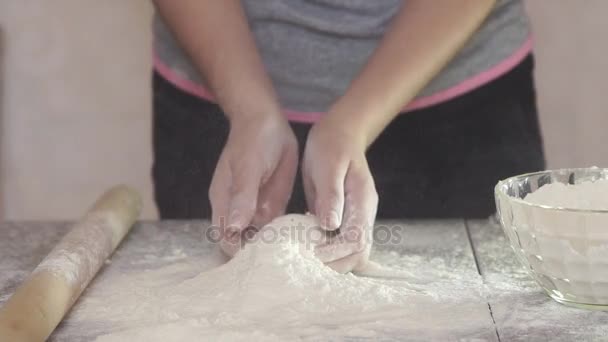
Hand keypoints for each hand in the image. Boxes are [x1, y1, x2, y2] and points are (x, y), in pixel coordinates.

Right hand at [211, 114, 297, 256]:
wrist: (268, 121)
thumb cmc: (252, 141)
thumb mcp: (248, 167)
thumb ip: (242, 197)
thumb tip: (233, 227)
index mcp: (224, 203)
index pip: (225, 238)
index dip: (237, 252)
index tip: (257, 262)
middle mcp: (239, 211)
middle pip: (244, 243)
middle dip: (259, 255)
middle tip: (281, 262)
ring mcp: (257, 208)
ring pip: (263, 238)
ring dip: (276, 247)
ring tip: (296, 256)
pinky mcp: (274, 204)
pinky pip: (280, 226)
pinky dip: (288, 234)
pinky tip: (303, 240)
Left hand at [302, 117, 377, 272]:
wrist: (340, 134)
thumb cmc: (333, 145)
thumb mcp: (328, 165)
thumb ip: (331, 195)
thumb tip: (330, 225)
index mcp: (362, 202)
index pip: (357, 242)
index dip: (335, 253)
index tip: (310, 254)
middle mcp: (363, 215)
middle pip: (358, 255)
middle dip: (333, 264)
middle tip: (303, 264)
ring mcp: (356, 218)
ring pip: (351, 253)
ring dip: (330, 261)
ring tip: (303, 259)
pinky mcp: (345, 219)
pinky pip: (341, 243)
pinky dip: (327, 251)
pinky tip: (307, 247)